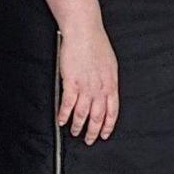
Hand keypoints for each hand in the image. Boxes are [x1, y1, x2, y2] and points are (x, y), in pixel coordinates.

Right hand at [55, 22, 120, 144]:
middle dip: (93, 131)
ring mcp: (86, 86)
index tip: (105, 134)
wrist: (85, 33)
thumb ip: (108, 81)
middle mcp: (100, 88)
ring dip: (78, 125)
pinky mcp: (72, 82)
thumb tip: (108, 91)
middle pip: (98, 115)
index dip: (108, 125)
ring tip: (74, 132)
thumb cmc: (97, 45)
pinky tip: (61, 120)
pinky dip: (64, 114)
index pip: (113, 110)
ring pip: (83, 113)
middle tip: (89, 140)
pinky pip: (68, 103)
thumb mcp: (110, 65)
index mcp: (111, 84)